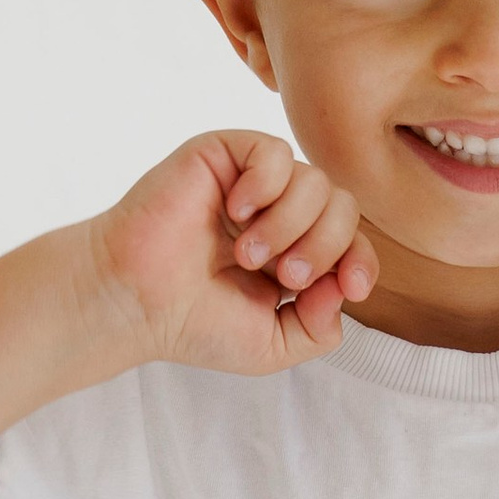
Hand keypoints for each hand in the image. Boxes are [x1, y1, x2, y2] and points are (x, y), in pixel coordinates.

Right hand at [90, 132, 378, 377]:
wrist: (137, 301)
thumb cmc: (193, 324)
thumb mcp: (272, 347)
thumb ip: (320, 329)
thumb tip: (343, 287)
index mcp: (293, 254)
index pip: (352, 243)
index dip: (361, 262)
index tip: (351, 288)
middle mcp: (278, 214)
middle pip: (343, 208)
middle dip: (324, 247)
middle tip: (281, 275)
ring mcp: (253, 184)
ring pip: (315, 181)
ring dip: (290, 224)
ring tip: (245, 254)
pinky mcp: (225, 155)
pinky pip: (275, 151)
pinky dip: (265, 185)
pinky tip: (235, 212)